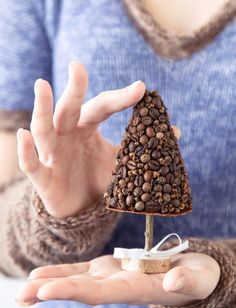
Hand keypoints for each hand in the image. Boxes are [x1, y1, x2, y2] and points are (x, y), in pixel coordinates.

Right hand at [16, 62, 180, 217]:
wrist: (80, 208)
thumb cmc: (97, 178)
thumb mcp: (119, 161)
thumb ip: (140, 146)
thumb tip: (175, 132)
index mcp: (86, 128)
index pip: (102, 107)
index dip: (120, 98)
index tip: (142, 89)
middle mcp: (67, 135)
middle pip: (69, 109)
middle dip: (74, 89)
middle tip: (78, 66)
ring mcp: (52, 153)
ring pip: (43, 128)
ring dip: (42, 109)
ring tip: (42, 85)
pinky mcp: (43, 176)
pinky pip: (31, 163)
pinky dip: (26, 150)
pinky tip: (23, 136)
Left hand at [16, 252, 219, 306]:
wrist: (189, 274)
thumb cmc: (198, 277)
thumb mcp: (199, 277)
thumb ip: (187, 279)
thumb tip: (173, 282)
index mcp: (136, 289)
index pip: (101, 293)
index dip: (74, 291)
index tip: (47, 292)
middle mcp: (118, 286)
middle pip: (80, 290)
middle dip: (50, 292)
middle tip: (21, 296)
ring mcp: (111, 277)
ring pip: (76, 281)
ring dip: (48, 284)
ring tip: (22, 292)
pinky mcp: (109, 268)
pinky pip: (81, 270)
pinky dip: (60, 272)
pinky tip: (39, 275)